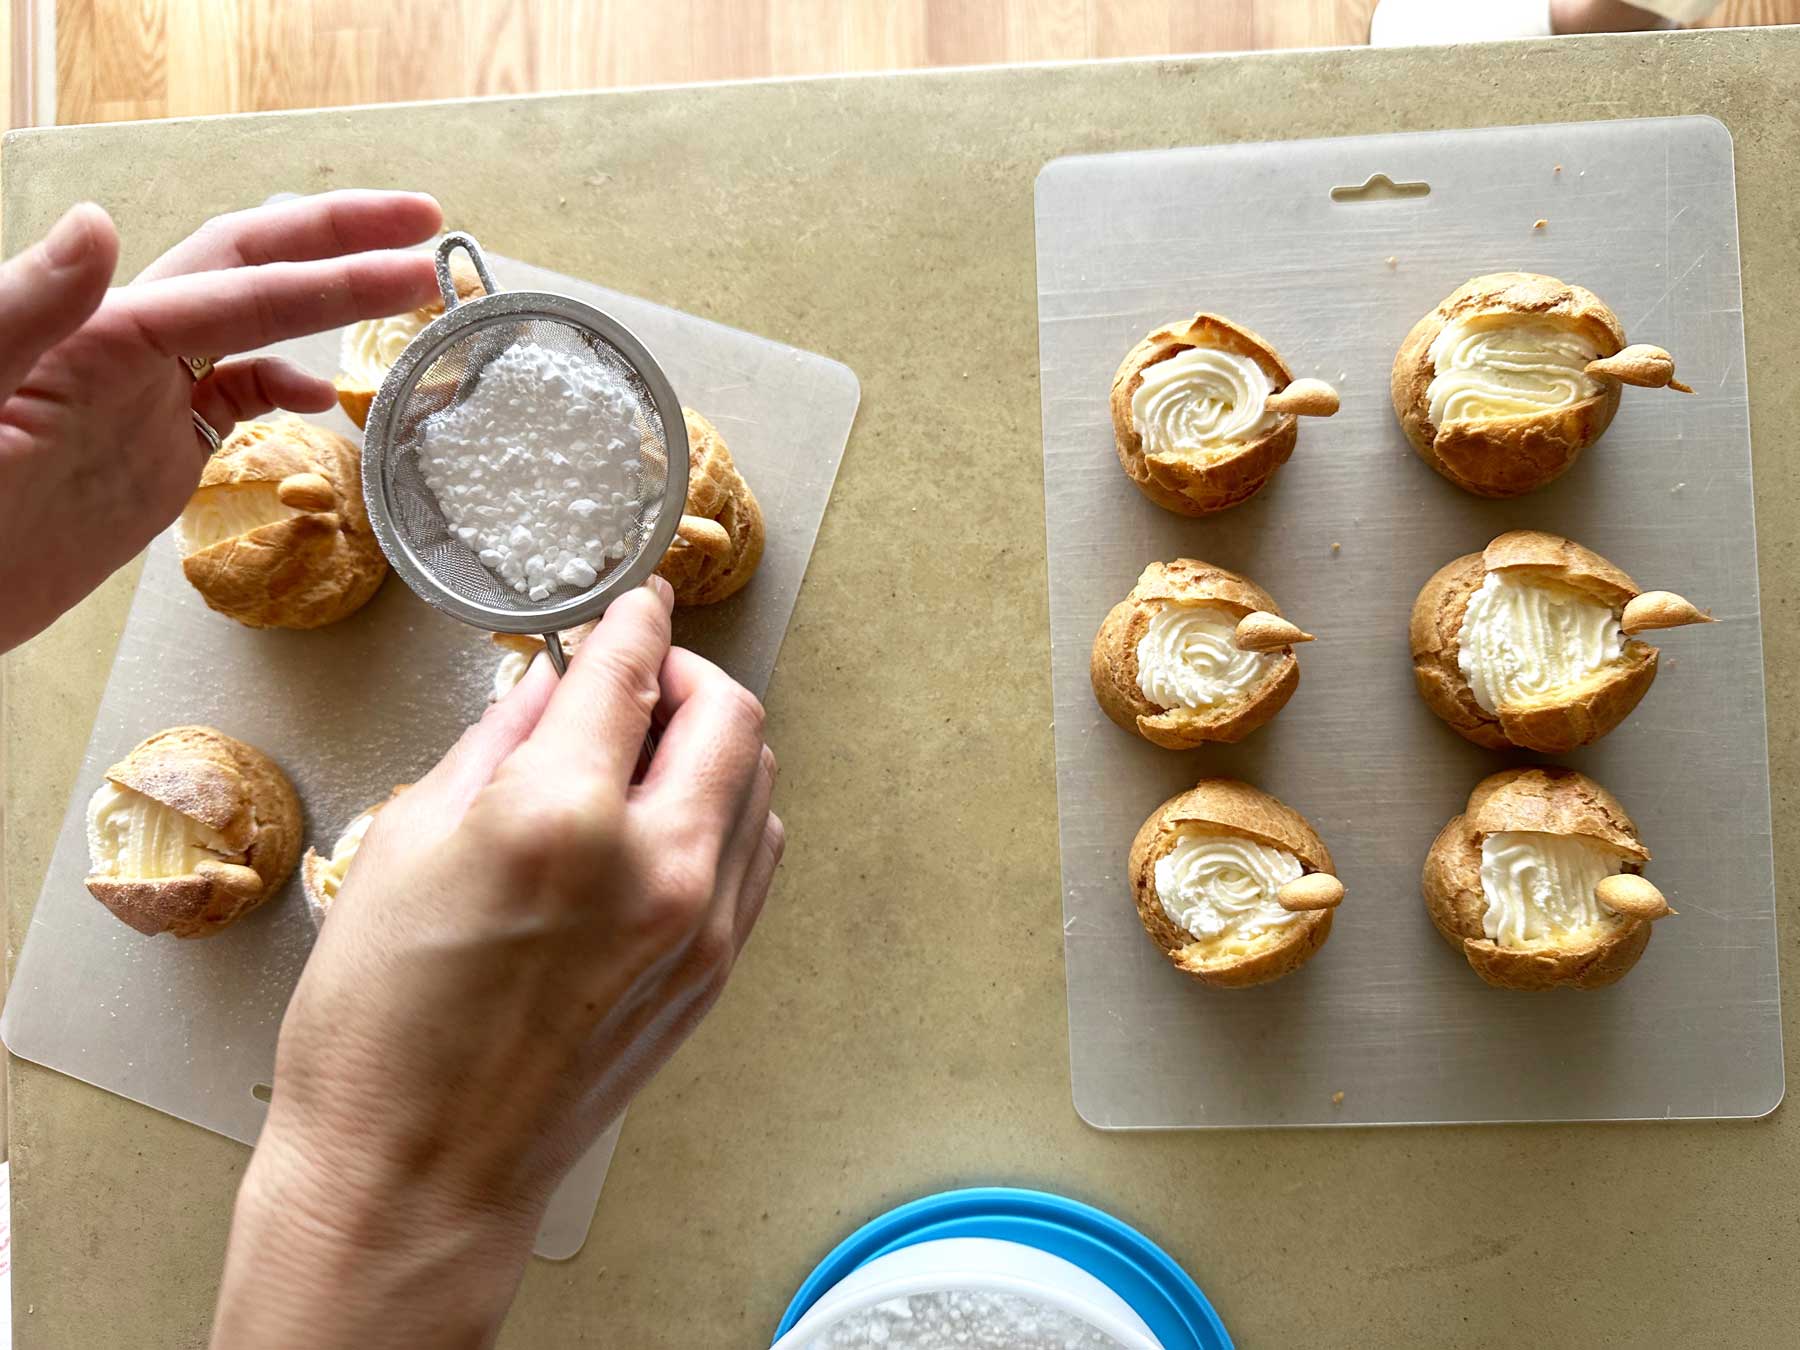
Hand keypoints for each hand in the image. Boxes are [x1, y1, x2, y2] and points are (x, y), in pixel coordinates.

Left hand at [0, 191, 443, 650]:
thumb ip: (25, 311)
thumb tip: (97, 227)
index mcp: (100, 336)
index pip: (240, 285)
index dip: (333, 267)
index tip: (412, 254)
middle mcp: (129, 351)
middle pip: (252, 271)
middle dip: (340, 243)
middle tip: (427, 230)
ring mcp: (144, 399)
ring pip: (251, 327)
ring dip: (326, 303)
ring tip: (402, 294)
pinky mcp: (152, 452)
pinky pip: (231, 400)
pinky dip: (284, 384)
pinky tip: (317, 394)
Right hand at [212, 579, 782, 1348]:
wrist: (417, 1173)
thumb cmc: (380, 1028)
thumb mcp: (405, 844)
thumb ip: (496, 743)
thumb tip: (549, 687)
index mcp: (563, 817)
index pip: (632, 671)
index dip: (633, 617)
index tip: (631, 600)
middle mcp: (656, 865)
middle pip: (730, 713)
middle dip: (687, 670)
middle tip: (638, 672)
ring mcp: (699, 926)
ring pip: (761, 781)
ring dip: (714, 739)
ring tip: (645, 746)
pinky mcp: (713, 973)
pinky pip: (757, 854)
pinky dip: (729, 809)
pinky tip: (669, 815)